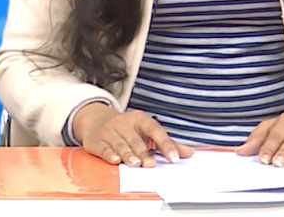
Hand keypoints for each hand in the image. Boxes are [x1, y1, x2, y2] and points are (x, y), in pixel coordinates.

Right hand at [74, 103, 192, 166]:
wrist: (95, 120)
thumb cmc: (126, 128)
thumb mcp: (145, 130)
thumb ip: (167, 142)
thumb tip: (188, 152)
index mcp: (139, 119)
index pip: (154, 129)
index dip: (165, 143)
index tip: (174, 156)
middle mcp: (123, 123)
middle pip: (135, 140)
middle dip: (143, 152)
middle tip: (151, 164)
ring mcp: (109, 132)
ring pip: (120, 145)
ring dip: (128, 154)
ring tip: (135, 163)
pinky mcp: (97, 142)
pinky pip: (104, 148)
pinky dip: (109, 154)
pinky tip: (115, 159)